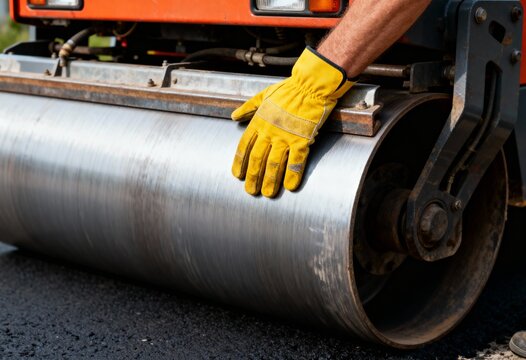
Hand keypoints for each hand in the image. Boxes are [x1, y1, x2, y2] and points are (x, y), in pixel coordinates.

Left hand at [231, 47, 352, 197]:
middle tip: (251, 191)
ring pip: (274, 163)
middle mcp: (269, 132)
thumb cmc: (288, 90)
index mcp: (259, 122)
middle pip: (257, 159)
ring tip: (268, 193)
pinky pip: (295, 161)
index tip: (237, 175)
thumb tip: (234, 116)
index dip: (240, 162)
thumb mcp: (262, 95)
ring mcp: (285, 137)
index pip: (244, 146)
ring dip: (270, 180)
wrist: (310, 86)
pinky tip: (290, 186)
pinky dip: (292, 174)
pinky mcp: (302, 140)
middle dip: (253, 177)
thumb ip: (248, 108)